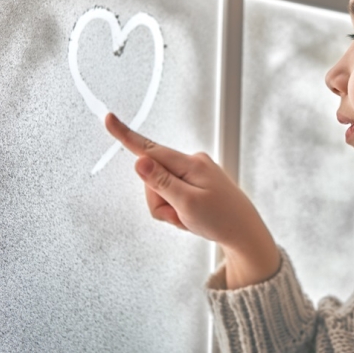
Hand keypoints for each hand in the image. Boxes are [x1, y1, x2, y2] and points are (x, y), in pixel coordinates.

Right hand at [105, 113, 279, 287]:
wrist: (245, 234)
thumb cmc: (221, 220)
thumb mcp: (187, 204)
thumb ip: (161, 183)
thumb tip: (139, 161)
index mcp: (191, 164)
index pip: (150, 149)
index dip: (125, 136)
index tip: (108, 118)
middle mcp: (192, 162)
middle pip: (152, 179)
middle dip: (159, 203)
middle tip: (180, 217)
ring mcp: (194, 172)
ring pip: (160, 191)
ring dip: (169, 210)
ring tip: (189, 219)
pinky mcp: (195, 182)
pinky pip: (172, 195)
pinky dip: (176, 210)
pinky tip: (191, 218)